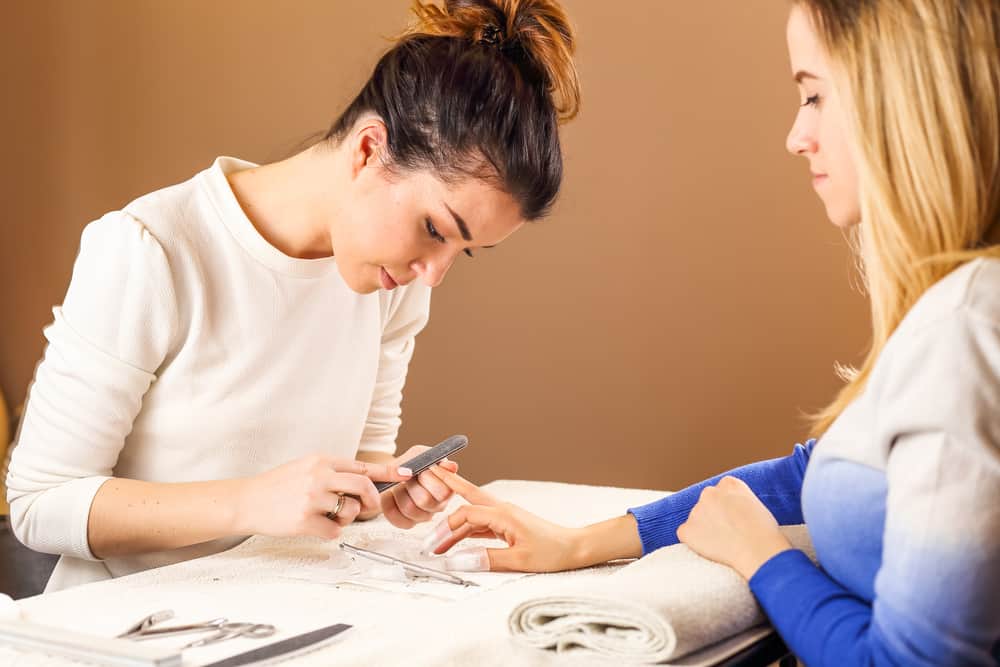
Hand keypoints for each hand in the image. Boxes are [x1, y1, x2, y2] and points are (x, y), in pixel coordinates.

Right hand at [237, 454, 411, 538]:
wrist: (247, 501)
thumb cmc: (278, 486)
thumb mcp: (306, 467)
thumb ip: (333, 472)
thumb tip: (366, 480)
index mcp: (321, 460)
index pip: (361, 466)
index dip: (387, 472)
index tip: (405, 473)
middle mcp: (319, 476)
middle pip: (364, 487)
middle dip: (371, 500)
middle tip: (368, 507)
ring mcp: (312, 498)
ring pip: (350, 511)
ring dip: (343, 518)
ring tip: (324, 515)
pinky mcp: (305, 520)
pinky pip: (335, 531)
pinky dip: (329, 532)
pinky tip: (313, 526)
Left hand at [380, 445, 459, 528]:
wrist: (393, 472)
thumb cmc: (411, 463)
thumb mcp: (422, 455)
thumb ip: (436, 459)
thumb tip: (452, 467)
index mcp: (448, 489)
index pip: (444, 492)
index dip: (430, 478)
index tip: (422, 468)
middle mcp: (439, 506)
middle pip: (425, 500)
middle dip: (412, 484)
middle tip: (408, 475)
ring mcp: (424, 516)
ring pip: (409, 508)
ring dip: (399, 492)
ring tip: (398, 483)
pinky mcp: (408, 523)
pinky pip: (396, 518)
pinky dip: (388, 503)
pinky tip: (390, 493)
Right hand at [421, 468, 581, 571]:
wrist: (574, 548)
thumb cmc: (552, 552)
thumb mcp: (519, 560)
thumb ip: (487, 559)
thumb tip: (459, 560)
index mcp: (503, 514)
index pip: (466, 514)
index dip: (446, 528)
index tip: (432, 544)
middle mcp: (501, 510)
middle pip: (467, 496)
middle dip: (447, 488)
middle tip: (427, 477)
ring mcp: (504, 517)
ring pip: (472, 515)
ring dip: (454, 525)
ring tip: (436, 542)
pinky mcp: (507, 525)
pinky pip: (481, 525)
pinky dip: (466, 531)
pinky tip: (456, 541)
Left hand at [676, 476, 792, 578]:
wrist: (758, 550)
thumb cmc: (765, 533)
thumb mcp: (757, 505)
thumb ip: (739, 501)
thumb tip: (732, 510)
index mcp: (728, 484)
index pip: (721, 491)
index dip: (728, 507)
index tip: (735, 519)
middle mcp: (709, 493)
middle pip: (707, 502)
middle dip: (714, 515)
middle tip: (728, 532)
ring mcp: (696, 510)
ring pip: (697, 519)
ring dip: (705, 528)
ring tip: (724, 544)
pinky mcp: (687, 529)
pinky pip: (685, 534)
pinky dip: (693, 541)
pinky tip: (710, 548)